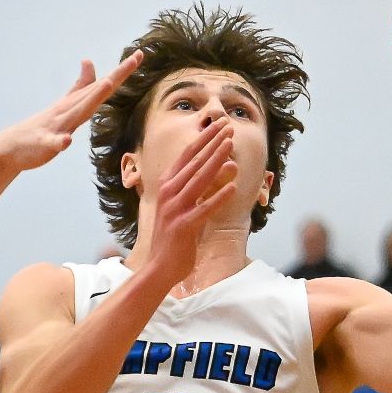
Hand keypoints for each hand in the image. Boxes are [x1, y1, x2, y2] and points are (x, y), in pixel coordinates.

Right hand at [0, 53, 144, 173]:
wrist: (11, 147)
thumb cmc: (42, 126)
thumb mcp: (65, 104)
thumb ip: (80, 85)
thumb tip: (89, 61)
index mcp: (74, 104)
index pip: (102, 85)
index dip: (122, 71)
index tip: (140, 55)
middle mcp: (67, 111)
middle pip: (96, 92)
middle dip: (116, 77)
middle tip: (134, 59)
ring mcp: (56, 127)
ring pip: (76, 112)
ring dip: (91, 98)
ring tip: (107, 84)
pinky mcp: (44, 144)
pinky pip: (53, 143)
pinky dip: (60, 141)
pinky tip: (66, 141)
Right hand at [138, 117, 239, 285]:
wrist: (159, 266)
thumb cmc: (173, 236)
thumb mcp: (180, 206)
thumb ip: (195, 189)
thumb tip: (217, 170)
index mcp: (167, 185)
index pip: (187, 155)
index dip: (204, 138)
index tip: (219, 125)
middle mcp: (169, 193)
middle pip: (194, 161)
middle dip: (212, 142)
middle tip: (228, 126)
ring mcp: (175, 209)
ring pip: (199, 179)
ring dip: (216, 160)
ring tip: (231, 146)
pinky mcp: (184, 226)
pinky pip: (204, 208)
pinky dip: (218, 197)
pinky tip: (232, 187)